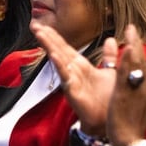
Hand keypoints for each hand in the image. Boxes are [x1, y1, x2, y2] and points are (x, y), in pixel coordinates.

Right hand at [32, 20, 116, 134]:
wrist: (108, 120)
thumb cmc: (107, 99)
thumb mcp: (110, 72)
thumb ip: (109, 56)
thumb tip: (111, 40)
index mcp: (80, 66)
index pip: (65, 47)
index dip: (54, 36)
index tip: (43, 24)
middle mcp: (73, 72)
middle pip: (58, 50)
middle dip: (47, 37)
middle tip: (34, 24)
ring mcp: (71, 81)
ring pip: (58, 60)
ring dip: (49, 46)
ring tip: (39, 33)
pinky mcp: (73, 91)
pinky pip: (65, 77)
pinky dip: (59, 65)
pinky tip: (53, 55)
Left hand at [105, 24, 145, 145]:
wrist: (131, 142)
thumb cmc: (137, 127)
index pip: (144, 66)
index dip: (140, 50)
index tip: (136, 36)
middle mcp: (142, 88)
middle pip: (140, 62)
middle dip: (137, 43)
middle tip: (132, 27)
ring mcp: (134, 91)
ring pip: (134, 66)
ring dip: (132, 47)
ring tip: (130, 32)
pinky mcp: (124, 96)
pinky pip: (125, 76)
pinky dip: (126, 63)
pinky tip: (125, 50)